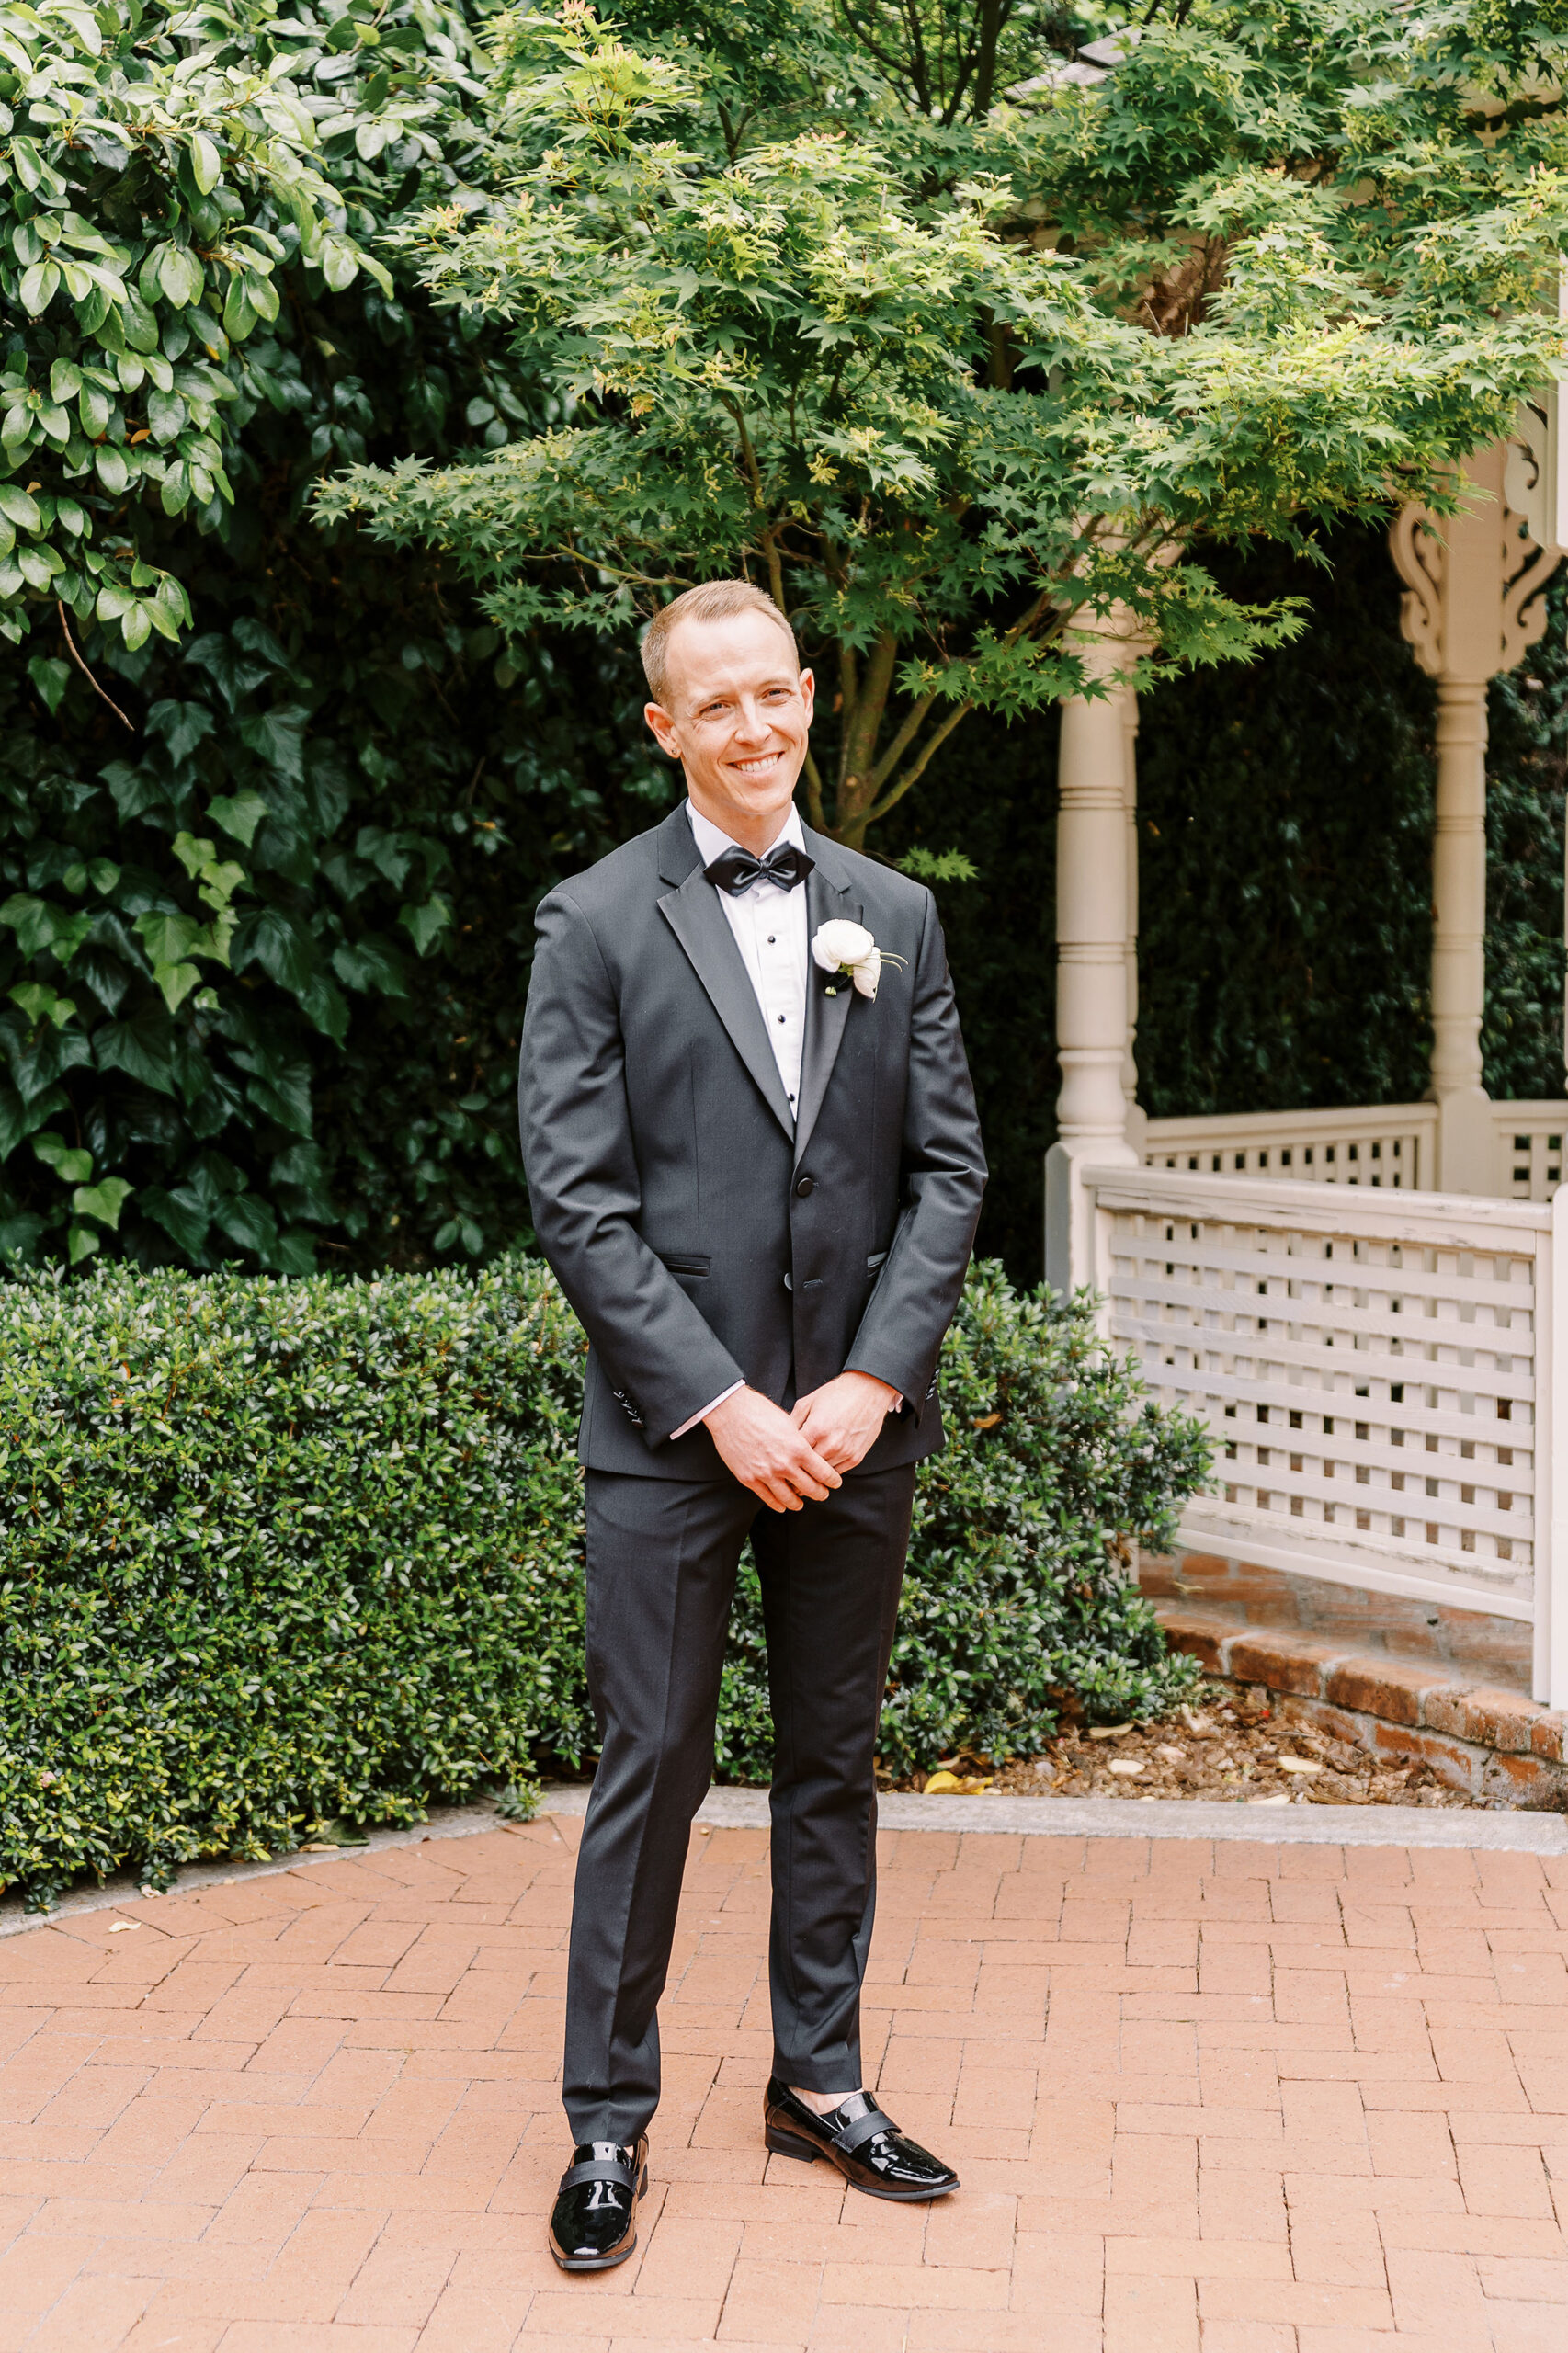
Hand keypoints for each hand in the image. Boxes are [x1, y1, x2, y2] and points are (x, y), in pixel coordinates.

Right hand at [704, 1385, 841, 1510]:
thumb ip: (801, 1441)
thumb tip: (810, 1452)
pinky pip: (768, 1499)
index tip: (835, 1483)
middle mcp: (784, 1464)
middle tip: (823, 1494)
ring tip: (801, 1503)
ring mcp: (766, 1474)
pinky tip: (782, 1505)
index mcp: (798, 1448)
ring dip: (798, 1503)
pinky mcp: (749, 1479)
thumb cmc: (761, 1412)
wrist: (731, 1412)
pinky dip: (778, 1504)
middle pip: (810, 1489)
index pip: (823, 1473)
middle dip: (820, 1494)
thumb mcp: (789, 1423)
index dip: (832, 1481)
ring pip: (789, 1499)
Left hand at [790, 1370, 899, 1474]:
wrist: (867, 1390)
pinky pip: (838, 1473)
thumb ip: (792, 1422)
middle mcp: (830, 1444)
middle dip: (796, 1472)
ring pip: (822, 1475)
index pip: (794, 1455)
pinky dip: (828, 1473)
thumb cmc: (836, 1394)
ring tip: (803, 1475)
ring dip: (813, 1476)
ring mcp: (845, 1452)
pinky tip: (821, 1470)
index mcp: (815, 1429)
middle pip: (807, 1469)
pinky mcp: (856, 1457)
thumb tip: (781, 1440)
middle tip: (787, 1476)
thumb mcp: (807, 1403)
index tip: (779, 1465)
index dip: (785, 1461)